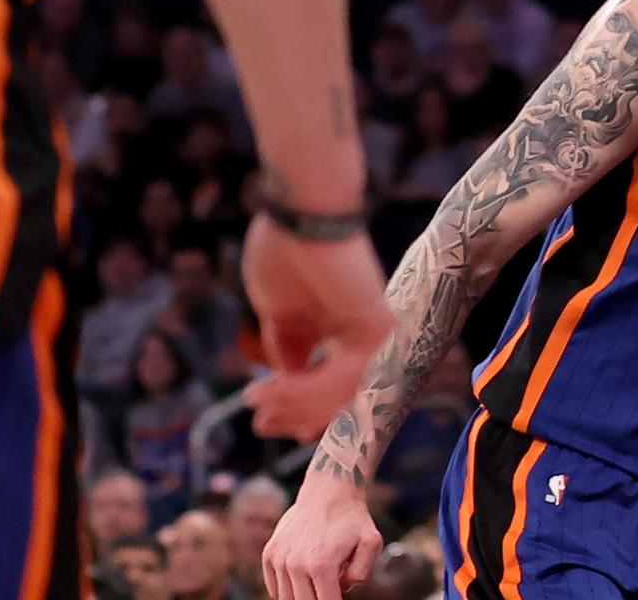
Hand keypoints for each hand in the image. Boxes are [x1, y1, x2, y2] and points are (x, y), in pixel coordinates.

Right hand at [239, 212, 392, 437]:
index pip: (328, 386)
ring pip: (338, 394)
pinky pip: (344, 377)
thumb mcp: (278, 312)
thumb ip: (286, 346)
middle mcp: (361, 334)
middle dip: (294, 415)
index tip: (261, 422)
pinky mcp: (378, 328)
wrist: (299, 213)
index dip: (296, 410)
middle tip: (259, 424)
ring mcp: (373, 332)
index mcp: (340, 328)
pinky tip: (278, 386)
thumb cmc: (285, 249)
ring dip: (294, 403)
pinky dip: (307, 388)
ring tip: (259, 399)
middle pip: (337, 397)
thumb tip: (285, 380)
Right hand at [264, 474, 384, 598]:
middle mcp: (296, 564)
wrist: (329, 490)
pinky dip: (285, 591)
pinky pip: (273, 587)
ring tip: (318, 582)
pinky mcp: (269, 553)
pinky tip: (301, 582)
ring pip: (286, 598)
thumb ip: (360, 574)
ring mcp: (279, 558)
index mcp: (322, 565)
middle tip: (329, 589)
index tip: (338, 597)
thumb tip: (342, 591)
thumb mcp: (371, 543)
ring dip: (302, 596)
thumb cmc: (352, 518)